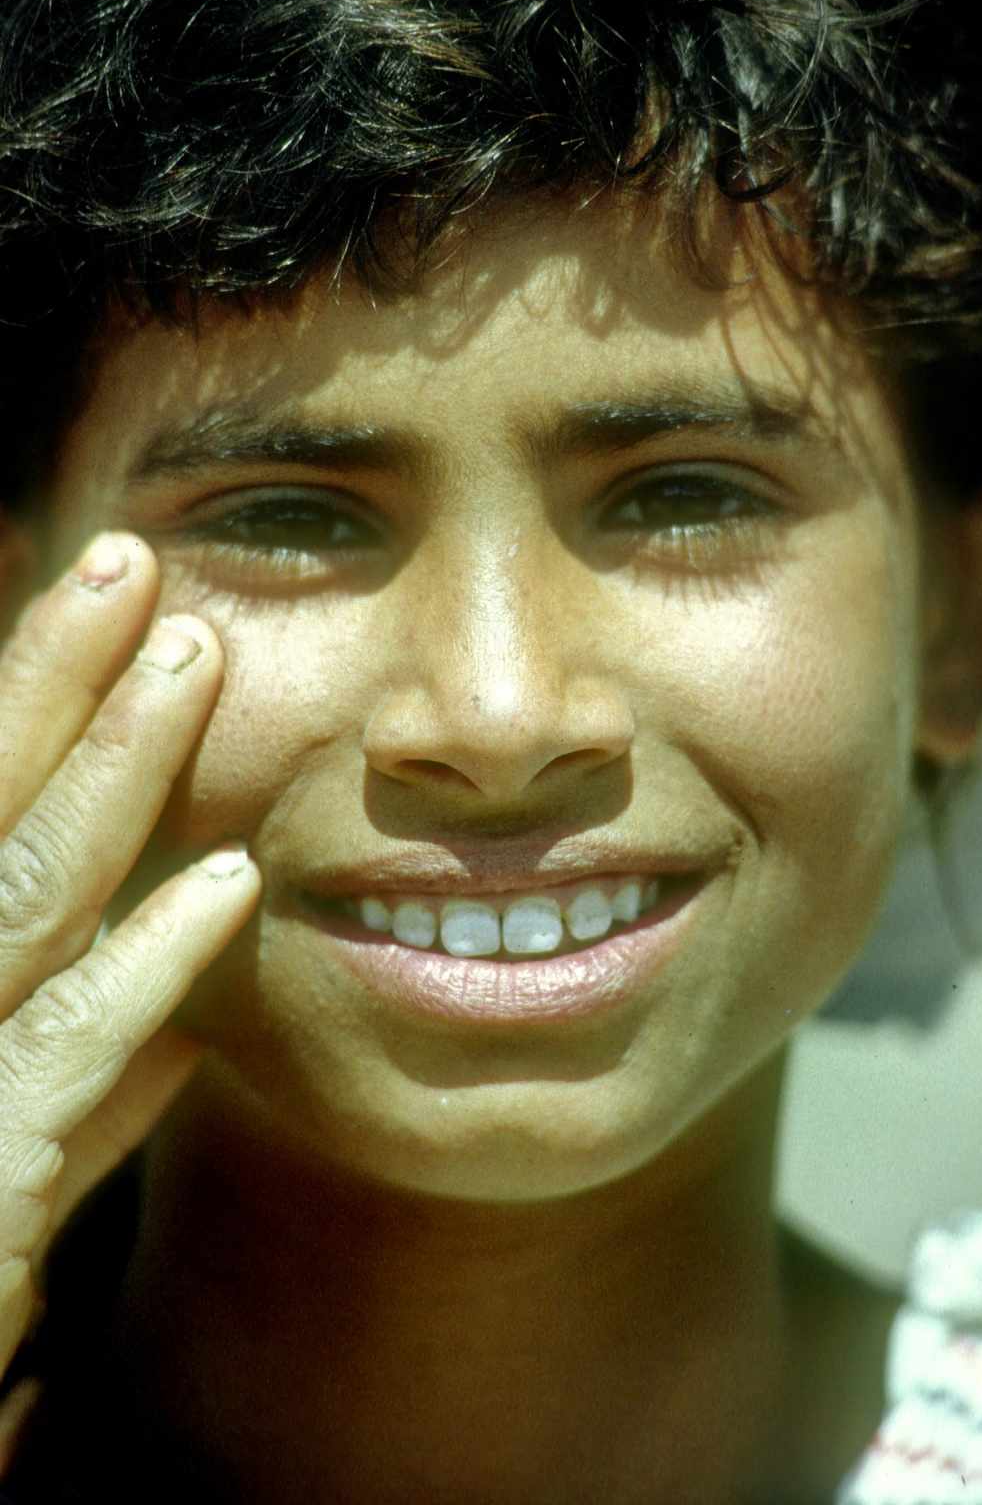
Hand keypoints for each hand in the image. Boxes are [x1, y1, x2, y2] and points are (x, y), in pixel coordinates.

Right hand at [0, 532, 260, 1463]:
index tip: (112, 604)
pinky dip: (141, 971)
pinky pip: (54, 1064)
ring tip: (186, 652)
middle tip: (127, 558)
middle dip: (49, 682)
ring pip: (13, 899)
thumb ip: (88, 1085)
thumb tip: (182, 1034)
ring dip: (106, 772)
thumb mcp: (24, 1158)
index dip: (35, 703)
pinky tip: (226, 888)